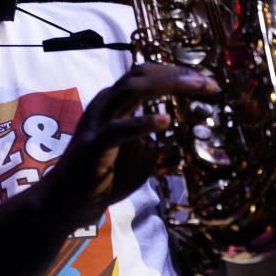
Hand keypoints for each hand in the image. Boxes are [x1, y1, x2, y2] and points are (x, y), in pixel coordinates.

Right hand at [46, 63, 219, 226]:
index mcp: (113, 103)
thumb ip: (152, 137)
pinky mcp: (94, 144)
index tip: (205, 82)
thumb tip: (174, 129)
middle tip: (208, 83)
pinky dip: (143, 122)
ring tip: (195, 88)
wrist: (67, 202)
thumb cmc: (102, 178)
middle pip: (142, 74)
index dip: (176, 73)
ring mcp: (97, 122)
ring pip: (131, 89)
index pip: (146, 75)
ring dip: (167, 85)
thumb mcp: (137, 153)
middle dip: (177, 74)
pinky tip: (165, 121)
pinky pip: (119, 129)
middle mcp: (104, 105)